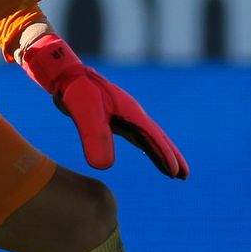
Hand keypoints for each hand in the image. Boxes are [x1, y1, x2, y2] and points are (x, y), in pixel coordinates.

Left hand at [19, 34, 187, 178]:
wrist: (65, 75)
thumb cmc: (75, 91)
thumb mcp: (84, 114)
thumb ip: (94, 137)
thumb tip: (104, 168)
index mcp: (131, 112)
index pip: (153, 137)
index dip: (165, 155)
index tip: (177, 173)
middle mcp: (132, 113)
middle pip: (158, 137)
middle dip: (172, 156)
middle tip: (185, 176)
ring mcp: (125, 114)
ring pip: (150, 137)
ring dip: (162, 153)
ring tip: (174, 172)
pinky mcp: (115, 117)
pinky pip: (137, 135)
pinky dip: (148, 146)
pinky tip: (150, 152)